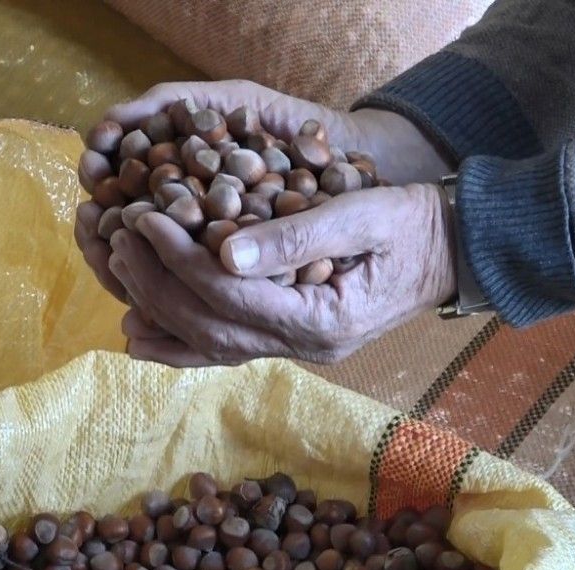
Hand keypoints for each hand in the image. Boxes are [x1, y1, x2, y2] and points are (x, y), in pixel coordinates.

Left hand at [106, 183, 456, 366]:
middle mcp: (306, 347)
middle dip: (156, 283)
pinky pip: (226, 350)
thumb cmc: (417, 225)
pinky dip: (180, 342)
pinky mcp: (293, 340)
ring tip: (117, 277)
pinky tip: (143, 329)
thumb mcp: (367, 213)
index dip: (179, 259)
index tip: (143, 218)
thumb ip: (300, 234)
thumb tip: (225, 250)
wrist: (457, 253)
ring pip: (211, 347)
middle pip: (210, 326)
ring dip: (159, 314)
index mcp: (323, 319)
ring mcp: (299, 350)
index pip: (230, 295)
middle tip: (118, 238)